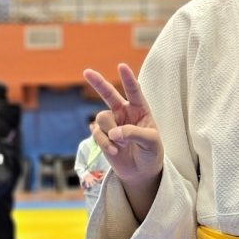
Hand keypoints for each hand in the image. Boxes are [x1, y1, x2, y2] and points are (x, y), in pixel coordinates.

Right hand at [83, 63, 162, 218]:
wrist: (141, 172)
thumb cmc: (151, 153)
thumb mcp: (151, 142)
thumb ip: (135, 133)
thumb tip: (114, 132)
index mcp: (140, 109)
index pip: (134, 91)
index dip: (128, 79)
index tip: (121, 66)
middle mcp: (124, 113)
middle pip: (108, 94)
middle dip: (98, 83)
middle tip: (87, 72)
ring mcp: (112, 123)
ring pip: (102, 118)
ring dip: (110, 133)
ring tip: (122, 145)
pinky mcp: (102, 135)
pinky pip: (96, 132)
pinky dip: (104, 142)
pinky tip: (114, 151)